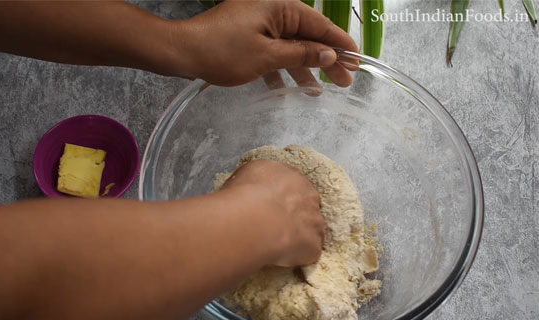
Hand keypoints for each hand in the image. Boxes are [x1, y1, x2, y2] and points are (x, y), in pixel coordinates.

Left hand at [173, 0, 357, 87]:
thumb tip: (329, 54)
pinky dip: (283, 69)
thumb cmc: (222, 51)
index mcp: (281, 7)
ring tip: (322, 91)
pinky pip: (273, 52)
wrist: (181, 52)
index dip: (341, 44)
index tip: (358, 61)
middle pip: (309, 36)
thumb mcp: (267, 56)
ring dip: (305, 68)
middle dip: (327, 60)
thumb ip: (301, 55)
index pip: (321, 26)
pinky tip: (292, 88)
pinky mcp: (249, 37)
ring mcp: (260, 24)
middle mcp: (273, 11)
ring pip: (291, 46)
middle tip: (346, 82)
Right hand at [221, 160, 324, 266]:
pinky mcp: (315, 245)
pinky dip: (298, 255)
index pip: (292, 185)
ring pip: (311, 229)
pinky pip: (308, 251)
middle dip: (294, 215)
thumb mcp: (246, 174)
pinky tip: (282, 258)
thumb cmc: (244, 194)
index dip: (282, 198)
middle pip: (306, 205)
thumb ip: (258, 181)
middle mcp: (308, 194)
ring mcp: (316, 221)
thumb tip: (255, 189)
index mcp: (290, 175)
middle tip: (275, 226)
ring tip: (278, 245)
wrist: (254, 220)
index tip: (270, 207)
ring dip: (299, 235)